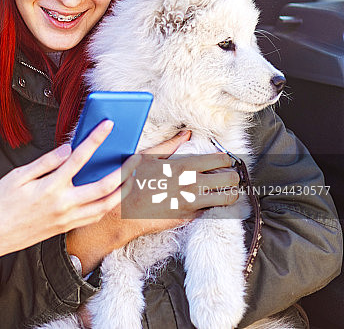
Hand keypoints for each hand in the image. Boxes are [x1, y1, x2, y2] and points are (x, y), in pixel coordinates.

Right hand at [0, 121, 140, 266]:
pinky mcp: (64, 228)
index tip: (108, 126)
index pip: (79, 157)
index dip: (95, 139)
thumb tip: (67, 149)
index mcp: (50, 187)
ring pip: (104, 207)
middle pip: (103, 187)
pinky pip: (93, 217)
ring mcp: (66, 219)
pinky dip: (106, 206)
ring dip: (121, 192)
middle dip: (123, 171)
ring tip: (130, 178)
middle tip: (135, 158)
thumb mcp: (17, 176)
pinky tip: (110, 196)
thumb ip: (45, 162)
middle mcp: (63, 204)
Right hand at [65, 130, 240, 272]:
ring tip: (225, 189)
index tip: (224, 160)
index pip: (221, 160)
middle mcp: (191, 185)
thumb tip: (187, 133)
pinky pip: (211, 210)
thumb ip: (169, 146)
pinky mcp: (188, 218)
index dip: (226, 159)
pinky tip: (205, 201)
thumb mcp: (145, 157)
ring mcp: (192, 204)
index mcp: (182, 166)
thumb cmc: (129, 182)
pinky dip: (212, 205)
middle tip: (228, 175)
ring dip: (229, 192)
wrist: (119, 214)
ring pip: (227, 198)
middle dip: (232, 176)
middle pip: (230, 179)